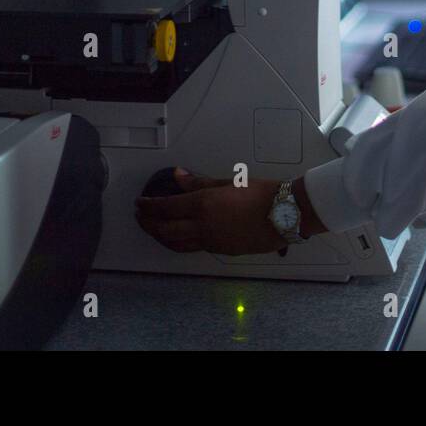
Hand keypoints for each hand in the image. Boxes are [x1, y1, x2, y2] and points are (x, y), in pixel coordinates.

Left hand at [135, 170, 287, 255]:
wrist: (285, 213)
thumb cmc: (261, 194)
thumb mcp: (226, 181)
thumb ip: (198, 181)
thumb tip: (179, 176)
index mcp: (203, 205)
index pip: (165, 208)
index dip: (149, 206)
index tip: (140, 203)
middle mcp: (203, 226)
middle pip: (165, 230)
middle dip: (148, 224)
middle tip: (141, 217)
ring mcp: (212, 241)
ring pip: (177, 244)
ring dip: (161, 237)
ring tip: (154, 229)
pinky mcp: (221, 250)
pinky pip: (193, 247)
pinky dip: (179, 242)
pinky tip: (178, 237)